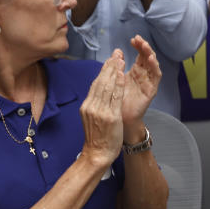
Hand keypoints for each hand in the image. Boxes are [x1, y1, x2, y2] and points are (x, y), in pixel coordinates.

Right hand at [79, 52, 125, 167]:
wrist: (97, 154)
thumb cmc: (97, 138)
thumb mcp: (92, 118)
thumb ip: (95, 105)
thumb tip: (99, 92)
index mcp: (87, 106)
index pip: (96, 84)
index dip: (103, 71)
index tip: (110, 60)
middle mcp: (92, 106)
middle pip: (100, 82)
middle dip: (109, 67)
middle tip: (116, 54)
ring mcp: (100, 111)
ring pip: (107, 87)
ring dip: (114, 71)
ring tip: (120, 59)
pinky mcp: (110, 116)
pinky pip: (115, 97)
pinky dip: (118, 84)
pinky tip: (123, 75)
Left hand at [120, 35, 161, 134]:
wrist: (120, 119)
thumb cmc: (117, 100)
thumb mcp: (115, 80)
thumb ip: (116, 66)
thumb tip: (117, 51)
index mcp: (136, 72)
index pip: (140, 55)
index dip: (138, 46)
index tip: (133, 39)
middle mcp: (144, 75)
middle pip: (147, 57)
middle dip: (144, 47)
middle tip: (138, 39)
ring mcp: (148, 82)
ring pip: (153, 65)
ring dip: (150, 54)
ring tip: (145, 46)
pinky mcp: (151, 90)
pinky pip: (156, 76)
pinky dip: (154, 67)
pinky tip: (150, 59)